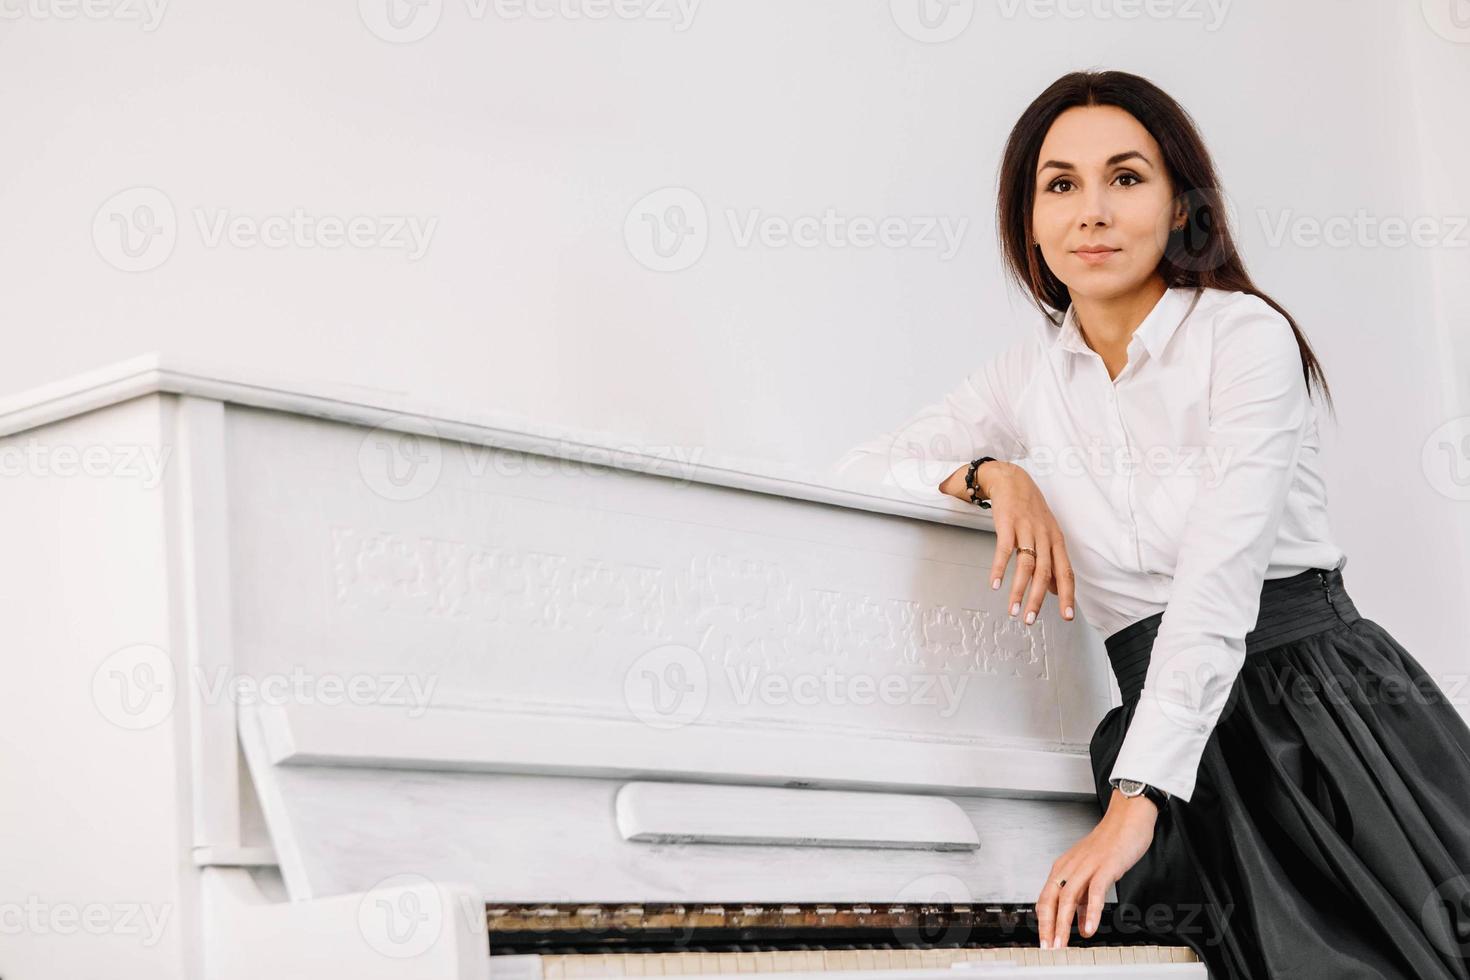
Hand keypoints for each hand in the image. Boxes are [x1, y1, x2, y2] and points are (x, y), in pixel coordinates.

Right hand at [943, 461, 1076, 623]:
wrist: (1011, 479)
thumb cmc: (1029, 509)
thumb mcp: (1047, 534)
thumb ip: (1052, 562)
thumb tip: (1056, 590)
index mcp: (1056, 541)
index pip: (1066, 572)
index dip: (1067, 595)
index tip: (1067, 616)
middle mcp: (1045, 536)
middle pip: (1045, 572)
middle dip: (1038, 599)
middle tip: (1031, 619)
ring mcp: (1026, 529)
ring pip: (1026, 565)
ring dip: (1019, 590)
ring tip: (1013, 610)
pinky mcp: (1007, 523)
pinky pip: (1005, 550)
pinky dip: (1000, 569)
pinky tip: (995, 584)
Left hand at [1034, 791, 1158, 949]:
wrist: (1127, 819)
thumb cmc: (1110, 845)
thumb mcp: (1091, 875)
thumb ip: (1083, 900)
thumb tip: (1080, 925)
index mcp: (1063, 868)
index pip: (1045, 899)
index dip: (1043, 922)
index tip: (1044, 941)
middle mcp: (1070, 867)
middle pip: (1051, 900)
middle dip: (1048, 927)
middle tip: (1048, 948)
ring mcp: (1086, 866)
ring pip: (1068, 898)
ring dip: (1063, 924)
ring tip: (1062, 943)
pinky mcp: (1105, 866)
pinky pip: (1095, 891)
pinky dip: (1090, 911)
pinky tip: (1090, 927)